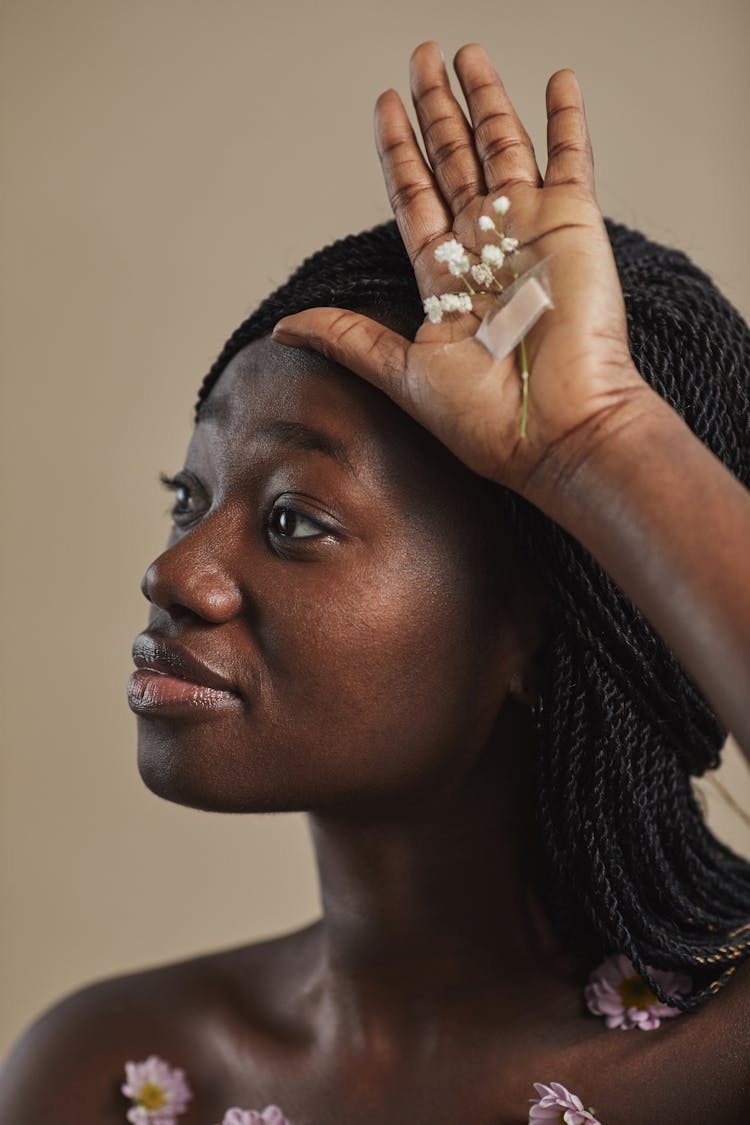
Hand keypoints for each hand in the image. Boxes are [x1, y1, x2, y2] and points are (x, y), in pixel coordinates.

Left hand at [272, 42, 652, 498]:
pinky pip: (571, 156)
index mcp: (444, 279)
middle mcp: (485, 248)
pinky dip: (565, 118)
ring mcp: (528, 231)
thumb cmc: (484, 418)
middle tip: (422, 58)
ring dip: (485, 98)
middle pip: (452, 160)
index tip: (385, 105)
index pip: (414, 196)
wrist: (556, 428)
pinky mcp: (572, 222)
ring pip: (502, 146)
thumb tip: (284, 329)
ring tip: (466, 54)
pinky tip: (555, 80)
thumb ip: (348, 338)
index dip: (399, 150)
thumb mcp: (401, 371)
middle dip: (435, 109)